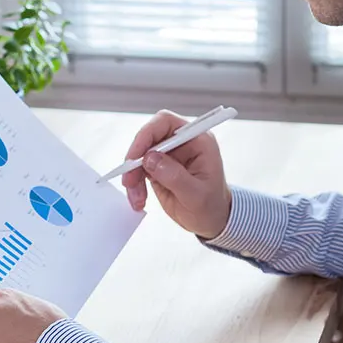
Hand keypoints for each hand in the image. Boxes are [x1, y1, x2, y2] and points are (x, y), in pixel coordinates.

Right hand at [122, 110, 231, 239]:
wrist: (212, 221)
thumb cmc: (212, 206)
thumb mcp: (197, 195)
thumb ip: (175, 176)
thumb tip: (150, 159)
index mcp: (197, 140)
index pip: (166, 122)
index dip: (147, 134)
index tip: (135, 156)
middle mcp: (182, 142)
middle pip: (148, 136)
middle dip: (135, 158)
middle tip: (129, 181)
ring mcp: (170, 154)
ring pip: (140, 154)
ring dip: (133, 175)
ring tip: (137, 198)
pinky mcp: (159, 166)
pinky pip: (139, 169)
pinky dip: (134, 183)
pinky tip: (139, 199)